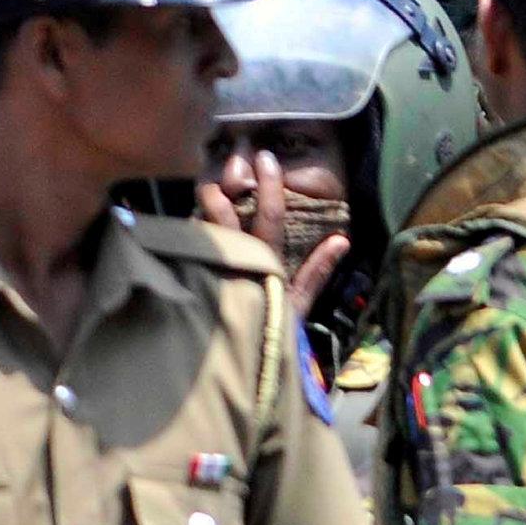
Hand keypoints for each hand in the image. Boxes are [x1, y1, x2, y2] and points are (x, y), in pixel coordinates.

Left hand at [196, 152, 347, 321]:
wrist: (246, 366)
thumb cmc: (274, 329)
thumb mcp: (299, 302)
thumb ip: (317, 271)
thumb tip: (341, 239)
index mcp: (266, 264)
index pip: (269, 217)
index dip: (270, 186)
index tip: (267, 159)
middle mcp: (237, 266)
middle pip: (224, 223)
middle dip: (217, 198)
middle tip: (215, 181)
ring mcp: (212, 277)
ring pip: (201, 239)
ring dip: (198, 219)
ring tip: (198, 202)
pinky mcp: (192, 289)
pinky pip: (185, 258)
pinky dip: (186, 243)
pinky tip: (184, 234)